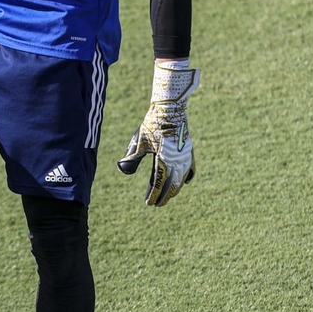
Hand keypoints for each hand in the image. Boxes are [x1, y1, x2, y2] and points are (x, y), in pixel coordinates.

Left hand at [117, 60, 197, 205]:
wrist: (170, 107)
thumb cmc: (152, 124)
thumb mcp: (139, 141)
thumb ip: (131, 157)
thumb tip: (122, 170)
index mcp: (164, 160)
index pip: (159, 184)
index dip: (154, 195)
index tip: (148, 203)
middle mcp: (177, 161)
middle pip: (172, 186)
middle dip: (164, 196)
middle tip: (157, 204)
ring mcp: (185, 157)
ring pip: (181, 180)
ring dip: (174, 189)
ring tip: (167, 195)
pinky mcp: (189, 151)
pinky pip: (190, 169)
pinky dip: (186, 177)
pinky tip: (183, 182)